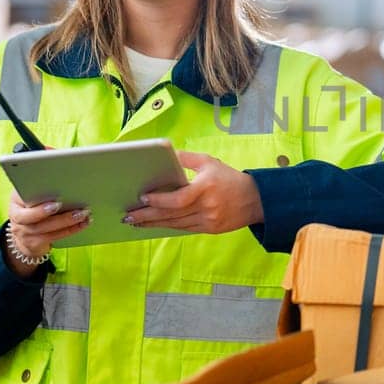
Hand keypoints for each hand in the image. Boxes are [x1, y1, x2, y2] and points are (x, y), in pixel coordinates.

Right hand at [4, 192, 90, 273]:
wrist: (25, 238)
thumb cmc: (35, 210)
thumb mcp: (33, 198)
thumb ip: (44, 191)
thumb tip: (69, 182)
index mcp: (16, 199)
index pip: (21, 194)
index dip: (34, 195)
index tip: (54, 196)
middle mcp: (15, 215)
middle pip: (31, 215)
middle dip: (49, 211)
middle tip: (68, 205)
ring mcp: (23, 231)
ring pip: (43, 227)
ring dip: (66, 221)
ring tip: (83, 213)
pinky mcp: (33, 243)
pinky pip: (52, 237)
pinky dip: (70, 230)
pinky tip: (83, 223)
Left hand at [122, 151, 263, 234]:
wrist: (255, 200)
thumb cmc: (229, 178)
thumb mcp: (209, 162)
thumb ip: (186, 158)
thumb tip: (164, 153)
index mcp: (205, 188)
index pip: (178, 199)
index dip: (159, 200)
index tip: (142, 198)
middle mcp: (206, 207)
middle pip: (171, 215)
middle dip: (147, 215)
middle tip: (128, 216)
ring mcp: (208, 221)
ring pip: (175, 225)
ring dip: (153, 223)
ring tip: (135, 222)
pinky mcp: (210, 230)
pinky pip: (184, 229)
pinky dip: (168, 226)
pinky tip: (155, 225)